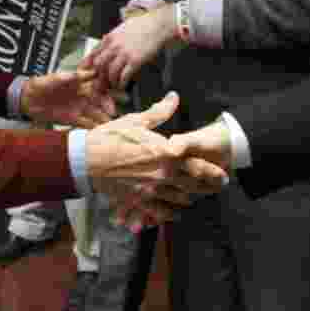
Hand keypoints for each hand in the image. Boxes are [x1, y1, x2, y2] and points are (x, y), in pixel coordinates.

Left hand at [21, 69, 115, 127]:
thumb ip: (73, 77)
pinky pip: (84, 123)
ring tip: (110, 126)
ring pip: (93, 114)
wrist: (28, 98)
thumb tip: (91, 72)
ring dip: (102, 120)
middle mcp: (82, 97)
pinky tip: (98, 131)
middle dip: (107, 109)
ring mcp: (77, 108)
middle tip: (114, 116)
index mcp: (80, 85)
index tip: (114, 99)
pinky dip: (91, 127)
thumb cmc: (42, 84)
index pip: (98, 89)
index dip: (106, 94)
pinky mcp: (70, 119)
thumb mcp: (57, 77)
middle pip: (99, 104)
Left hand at [86, 4, 176, 89]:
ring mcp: (124, 54)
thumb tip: (105, 45)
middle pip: (99, 65)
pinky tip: (122, 85)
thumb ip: (112, 38)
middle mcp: (114, 46)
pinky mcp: (135, 61)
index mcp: (109, 38)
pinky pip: (124, 76)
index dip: (88, 65)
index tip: (87, 72)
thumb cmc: (142, 25)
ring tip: (114, 84)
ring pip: (110, 72)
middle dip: (99, 75)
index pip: (93, 54)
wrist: (157, 25)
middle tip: (101, 81)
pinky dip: (122, 83)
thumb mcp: (121, 28)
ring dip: (111, 81)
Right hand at [86, 92, 227, 230]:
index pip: (198, 166)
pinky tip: (176, 211)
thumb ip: (160, 112)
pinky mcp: (138, 201)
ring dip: (191, 198)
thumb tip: (174, 97)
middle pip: (194, 186)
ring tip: (199, 196)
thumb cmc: (111, 137)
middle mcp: (162, 175)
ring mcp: (150, 191)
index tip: (223, 175)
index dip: (214, 172)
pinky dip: (171, 212)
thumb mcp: (137, 121)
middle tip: (218, 187)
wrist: (86, 160)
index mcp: (165, 154)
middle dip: (209, 187)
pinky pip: (160, 212)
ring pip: (180, 200)